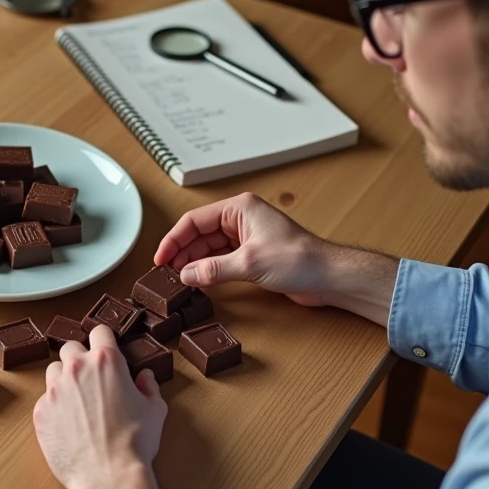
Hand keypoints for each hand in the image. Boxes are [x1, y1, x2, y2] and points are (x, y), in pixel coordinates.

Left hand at [33, 325, 167, 488]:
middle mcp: (77, 369)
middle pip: (70, 348)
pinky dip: (55, 406)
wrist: (108, 477)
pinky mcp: (40, 412)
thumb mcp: (155, 410)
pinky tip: (68, 424)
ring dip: (64, 379)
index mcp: (106, 361)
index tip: (105, 350)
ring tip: (77, 401)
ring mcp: (54, 390)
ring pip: (53, 371)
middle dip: (80, 358)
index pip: (99, 331)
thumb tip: (145, 378)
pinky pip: (45, 400)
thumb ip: (149, 387)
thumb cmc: (136, 443)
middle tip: (91, 379)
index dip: (104, 340)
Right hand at [155, 192, 401, 324]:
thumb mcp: (249, 264)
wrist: (329, 276)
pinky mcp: (253, 254)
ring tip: (179, 279)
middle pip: (199, 234)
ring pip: (209, 247)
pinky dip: (208, 269)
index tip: (160, 259)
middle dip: (182, 252)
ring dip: (194, 262)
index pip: (194, 221)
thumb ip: (213, 270)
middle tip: (166, 273)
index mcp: (239, 208)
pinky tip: (199, 280)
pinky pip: (221, 259)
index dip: (174, 240)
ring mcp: (247, 236)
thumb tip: (186, 276)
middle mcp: (241, 219)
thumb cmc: (299, 259)